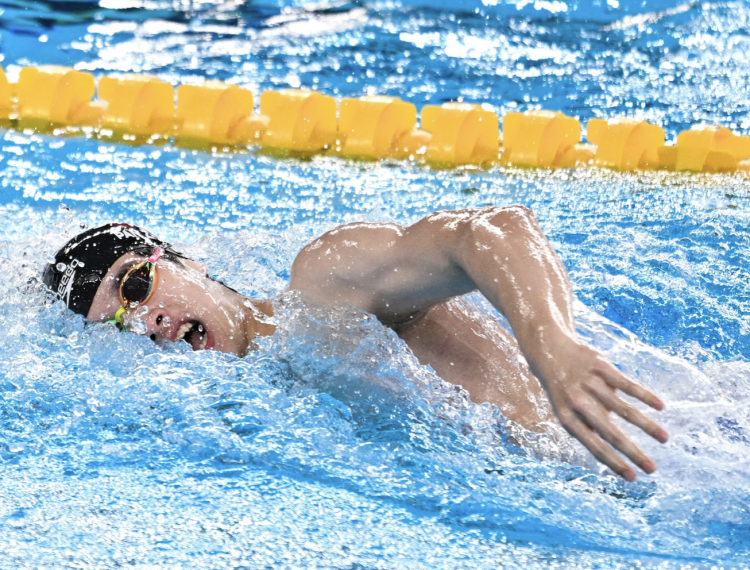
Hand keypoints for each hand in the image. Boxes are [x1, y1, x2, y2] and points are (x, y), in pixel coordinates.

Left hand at [536, 340, 668, 480]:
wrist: (549, 351)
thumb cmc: (563, 390)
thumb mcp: (567, 411)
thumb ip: (589, 426)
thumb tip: (617, 447)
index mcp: (568, 419)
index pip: (594, 446)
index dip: (614, 463)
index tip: (633, 478)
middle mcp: (578, 403)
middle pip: (610, 433)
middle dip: (633, 453)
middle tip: (653, 469)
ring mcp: (590, 384)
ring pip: (624, 409)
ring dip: (647, 426)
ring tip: (665, 439)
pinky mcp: (601, 367)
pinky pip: (627, 384)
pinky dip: (645, 395)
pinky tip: (661, 406)